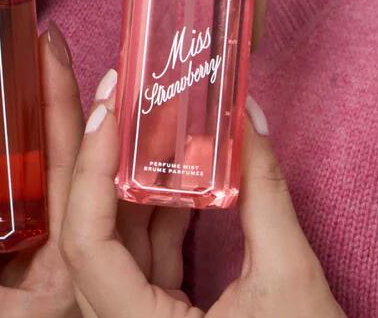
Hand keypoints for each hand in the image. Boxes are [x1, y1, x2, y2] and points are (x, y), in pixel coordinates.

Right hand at [0, 24, 82, 317]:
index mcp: (70, 280)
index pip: (77, 175)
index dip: (69, 107)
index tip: (59, 52)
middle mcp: (81, 274)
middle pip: (83, 170)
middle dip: (70, 103)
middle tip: (53, 43)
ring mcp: (69, 276)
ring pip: (82, 188)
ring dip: (73, 127)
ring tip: (60, 66)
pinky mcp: (50, 279)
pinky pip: (69, 211)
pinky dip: (65, 165)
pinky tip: (54, 125)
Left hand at [60, 82, 344, 317]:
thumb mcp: (290, 281)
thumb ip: (264, 192)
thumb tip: (248, 115)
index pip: (87, 243)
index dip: (91, 170)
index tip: (109, 110)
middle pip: (92, 238)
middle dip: (104, 161)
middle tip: (119, 96)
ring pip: (117, 248)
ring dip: (131, 182)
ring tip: (146, 117)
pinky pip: (143, 264)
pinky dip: (157, 214)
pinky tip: (174, 166)